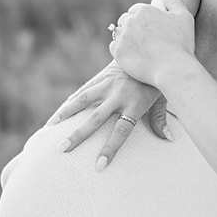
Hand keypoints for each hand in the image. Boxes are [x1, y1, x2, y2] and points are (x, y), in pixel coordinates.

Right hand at [47, 62, 169, 169]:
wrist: (150, 50)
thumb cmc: (156, 80)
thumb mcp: (162, 98)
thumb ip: (160, 118)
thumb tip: (166, 139)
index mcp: (135, 104)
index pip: (121, 130)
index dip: (110, 148)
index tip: (99, 165)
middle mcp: (118, 95)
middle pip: (96, 118)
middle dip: (79, 135)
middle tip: (62, 149)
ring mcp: (108, 85)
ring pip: (83, 101)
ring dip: (65, 115)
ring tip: (50, 130)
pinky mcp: (101, 77)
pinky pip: (83, 91)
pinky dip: (69, 103)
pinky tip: (57, 116)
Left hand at [107, 0, 195, 90]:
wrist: (173, 68)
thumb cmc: (182, 43)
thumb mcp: (184, 18)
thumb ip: (175, 2)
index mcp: (144, 10)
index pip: (135, 10)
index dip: (142, 19)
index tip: (149, 29)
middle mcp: (131, 21)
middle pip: (124, 20)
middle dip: (131, 27)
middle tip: (143, 39)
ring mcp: (123, 37)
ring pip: (118, 33)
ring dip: (125, 37)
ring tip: (138, 48)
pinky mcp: (118, 52)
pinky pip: (113, 47)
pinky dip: (120, 49)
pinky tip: (132, 55)